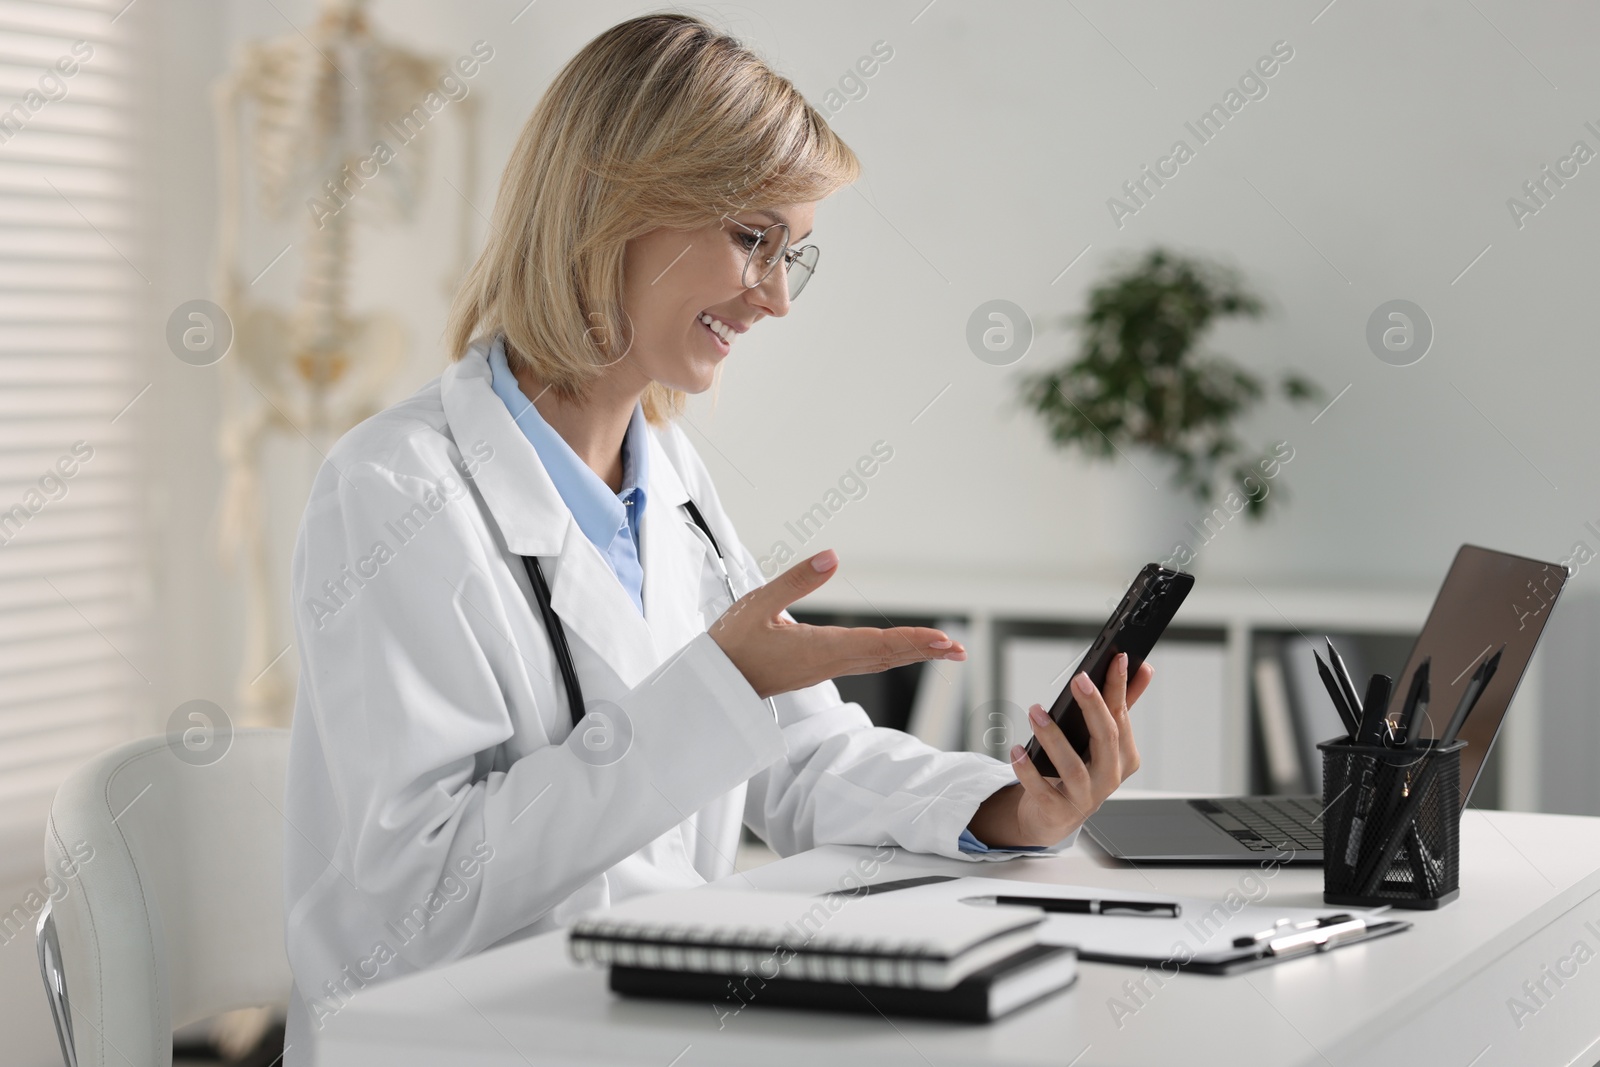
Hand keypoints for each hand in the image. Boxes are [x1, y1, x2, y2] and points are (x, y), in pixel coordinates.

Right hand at [708, 550, 964, 699]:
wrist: (714, 684)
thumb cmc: (731, 643)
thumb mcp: (758, 603)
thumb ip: (796, 579)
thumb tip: (833, 556)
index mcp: (818, 648)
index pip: (876, 644)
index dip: (912, 641)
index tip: (941, 641)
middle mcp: (828, 662)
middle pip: (885, 656)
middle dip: (923, 652)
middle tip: (959, 650)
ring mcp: (824, 667)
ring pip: (878, 661)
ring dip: (912, 655)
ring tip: (943, 652)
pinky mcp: (818, 667)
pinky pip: (864, 661)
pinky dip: (890, 655)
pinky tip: (900, 651)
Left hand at [968, 652, 1153, 847]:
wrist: (1055, 816)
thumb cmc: (1081, 770)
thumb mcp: (1100, 739)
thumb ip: (1120, 705)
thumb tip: (1143, 668)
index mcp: (1124, 756)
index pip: (1122, 715)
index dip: (1120, 686)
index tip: (1117, 658)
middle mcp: (1109, 777)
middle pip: (1106, 739)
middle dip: (1093, 707)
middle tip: (1078, 679)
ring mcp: (1085, 798)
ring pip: (1072, 767)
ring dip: (1053, 737)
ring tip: (1035, 712)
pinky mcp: (1058, 812)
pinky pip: (1042, 790)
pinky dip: (1028, 770)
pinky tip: (1017, 750)